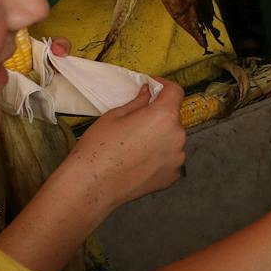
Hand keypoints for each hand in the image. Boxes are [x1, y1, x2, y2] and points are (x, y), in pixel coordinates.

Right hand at [63, 81, 186, 210]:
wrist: (92, 184)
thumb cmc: (99, 147)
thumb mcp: (115, 116)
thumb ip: (138, 102)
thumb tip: (148, 92)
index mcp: (164, 116)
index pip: (176, 92)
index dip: (164, 86)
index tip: (154, 86)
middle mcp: (178, 136)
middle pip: (173, 118)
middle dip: (158, 116)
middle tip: (136, 122)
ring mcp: (178, 158)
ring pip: (172, 139)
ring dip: (160, 138)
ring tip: (134, 146)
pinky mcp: (173, 175)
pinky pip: (170, 158)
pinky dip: (160, 157)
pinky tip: (139, 161)